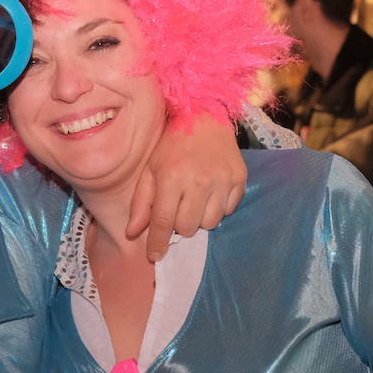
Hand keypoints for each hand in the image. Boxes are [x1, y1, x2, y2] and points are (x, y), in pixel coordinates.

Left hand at [127, 112, 245, 260]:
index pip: (164, 221)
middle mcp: (200, 180)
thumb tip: (133, 233)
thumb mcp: (150, 169)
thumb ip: (142, 202)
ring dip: (200, 217)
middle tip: (178, 206)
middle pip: (188, 227)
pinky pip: (228, 210)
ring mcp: (222, 179)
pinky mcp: (239, 178)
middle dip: (180, 224)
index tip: (155, 256)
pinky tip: (211, 190)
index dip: (158, 243)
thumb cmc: (172, 144)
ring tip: (195, 198)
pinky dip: (218, 207)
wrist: (205, 116)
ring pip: (210, 223)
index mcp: (172, 177)